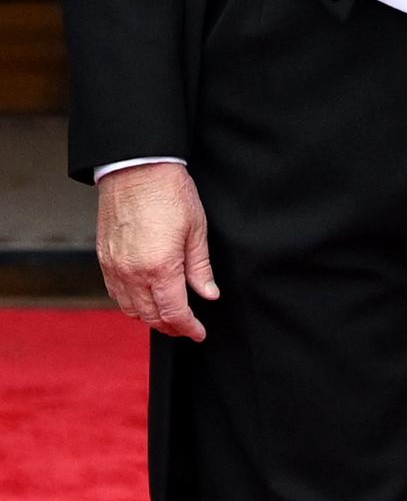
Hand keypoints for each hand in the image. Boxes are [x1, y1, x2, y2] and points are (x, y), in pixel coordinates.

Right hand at [97, 162, 218, 341]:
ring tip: (168, 315)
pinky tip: (144, 298)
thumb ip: (200, 268)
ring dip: (149, 317)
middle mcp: (133, 272)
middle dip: (170, 327)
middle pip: (150, 316)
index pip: (174, 312)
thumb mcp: (196, 230)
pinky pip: (115, 293)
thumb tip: (209, 294)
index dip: (188, 328)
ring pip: (130, 309)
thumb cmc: (169, 193)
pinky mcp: (104, 258)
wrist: (135, 168)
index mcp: (161, 267)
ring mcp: (115, 266)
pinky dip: (130, 303)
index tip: (198, 333)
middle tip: (187, 327)